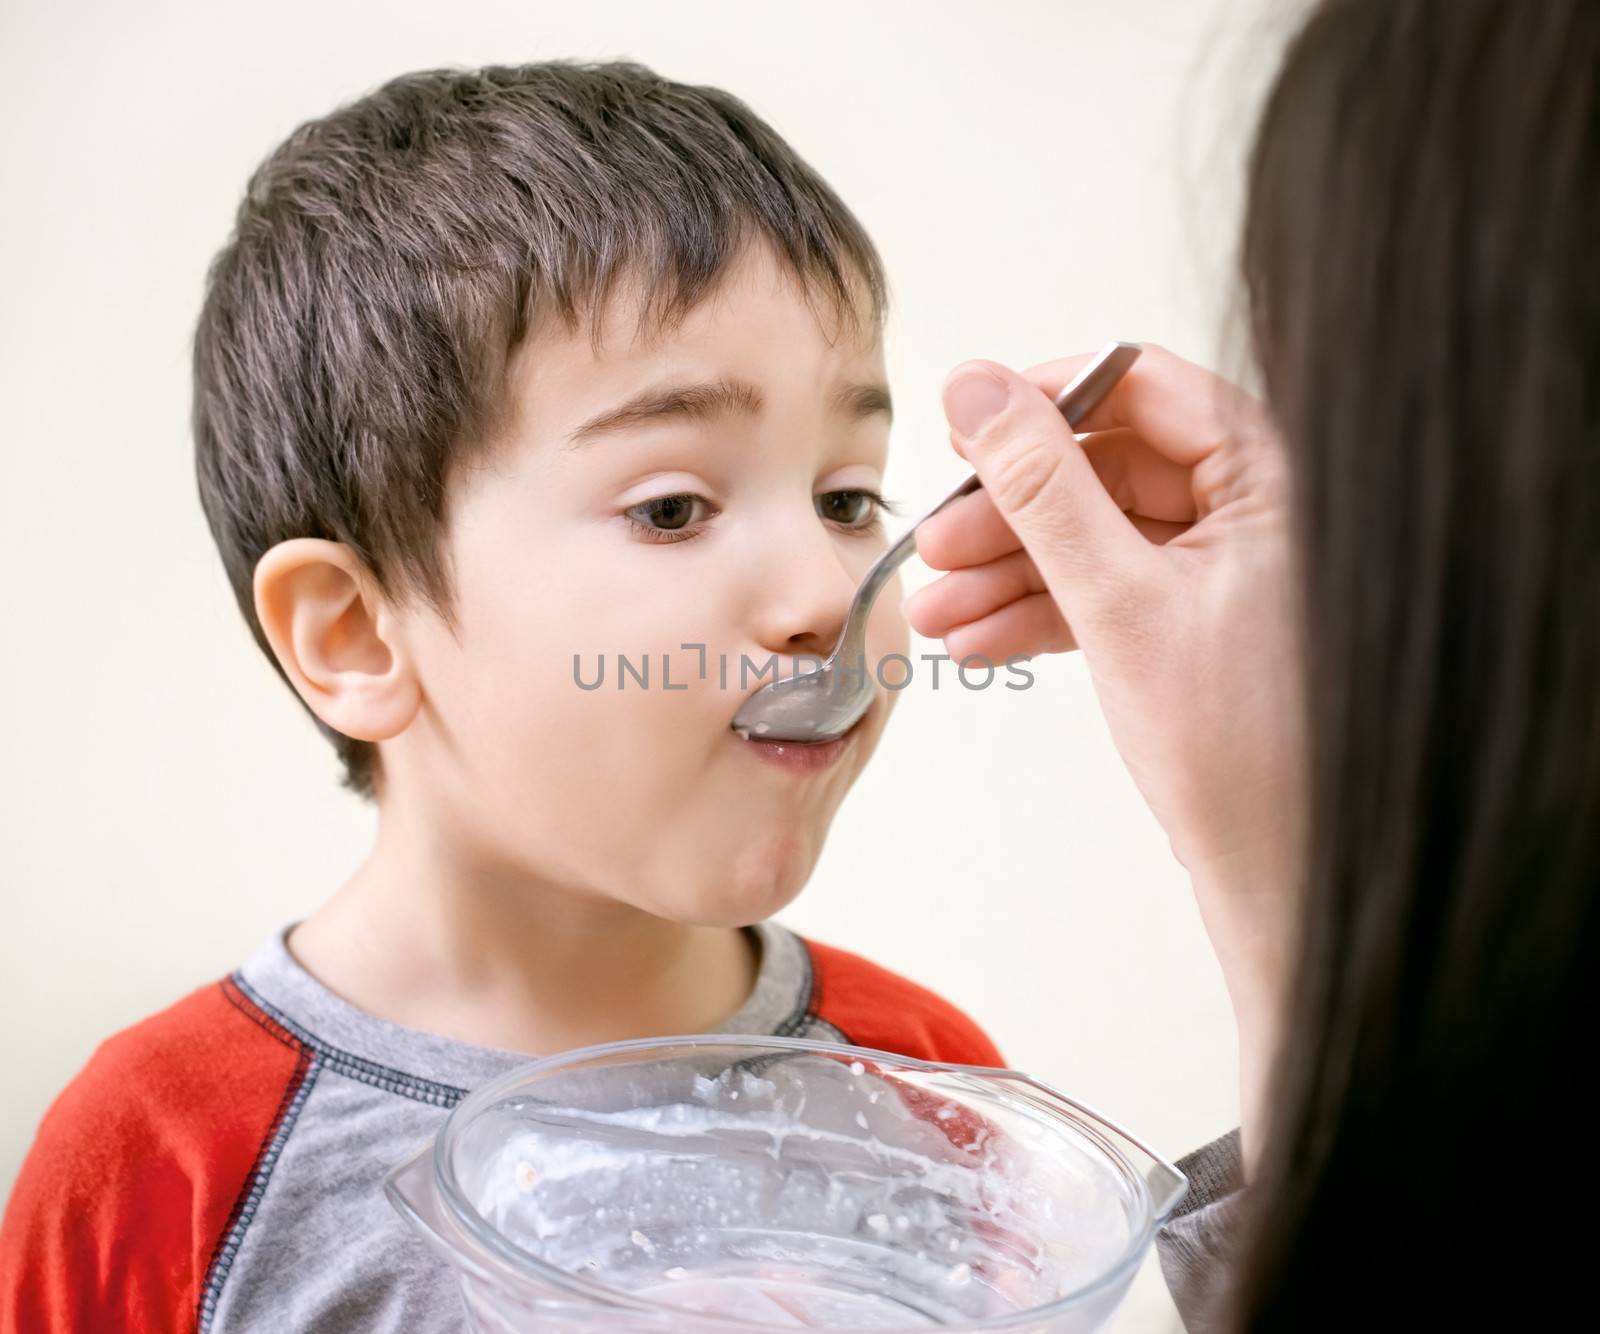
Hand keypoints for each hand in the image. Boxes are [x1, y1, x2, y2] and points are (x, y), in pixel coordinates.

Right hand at [905, 345, 1304, 1166]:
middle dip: (1009, 513)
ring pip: (1095, 533)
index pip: (1143, 385)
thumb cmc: (1237, 744)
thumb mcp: (1118, 600)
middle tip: (934, 545)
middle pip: (1105, 465)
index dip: (1044, 400)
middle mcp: (1254, 508)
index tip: (964, 427)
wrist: (1275, 868)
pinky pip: (1105, 588)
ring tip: (933, 613)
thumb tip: (977, 388)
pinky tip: (977, 642)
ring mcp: (1222, 567)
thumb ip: (1042, 488)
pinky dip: (1041, 611)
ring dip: (1008, 572)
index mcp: (1270, 475)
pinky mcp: (1195, 620)